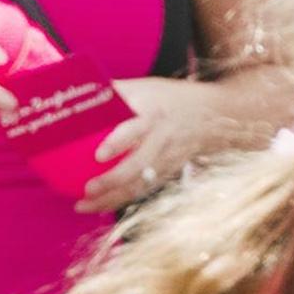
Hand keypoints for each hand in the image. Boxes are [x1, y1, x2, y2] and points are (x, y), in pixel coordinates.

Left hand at [79, 77, 241, 212]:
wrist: (216, 116)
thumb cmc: (170, 98)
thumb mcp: (144, 88)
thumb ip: (114, 90)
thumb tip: (77, 88)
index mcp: (153, 116)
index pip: (135, 130)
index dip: (118, 143)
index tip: (99, 155)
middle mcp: (162, 141)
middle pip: (139, 165)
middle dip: (113, 180)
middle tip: (87, 189)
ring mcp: (168, 161)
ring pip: (141, 184)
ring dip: (113, 198)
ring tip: (84, 206)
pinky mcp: (169, 173)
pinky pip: (144, 190)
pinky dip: (123, 200)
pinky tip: (100, 206)